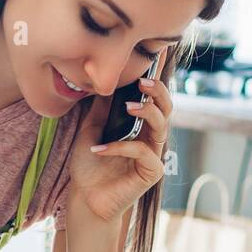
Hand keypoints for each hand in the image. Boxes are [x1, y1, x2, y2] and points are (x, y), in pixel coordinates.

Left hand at [65, 60, 171, 223]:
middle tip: (143, 81)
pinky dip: (121, 147)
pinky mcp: (151, 172)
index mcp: (139, 126)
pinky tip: (100, 149)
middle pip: (167, 108)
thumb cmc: (88, 167)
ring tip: (129, 106)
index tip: (157, 53)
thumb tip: (105, 80)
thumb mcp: (90, 130)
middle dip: (158, 91)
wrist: (84, 198)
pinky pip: (143, 152)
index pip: (153, 98)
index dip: (158, 76)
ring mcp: (152, 155)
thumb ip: (101, 109)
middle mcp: (150, 138)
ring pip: (162, 126)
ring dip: (147, 112)